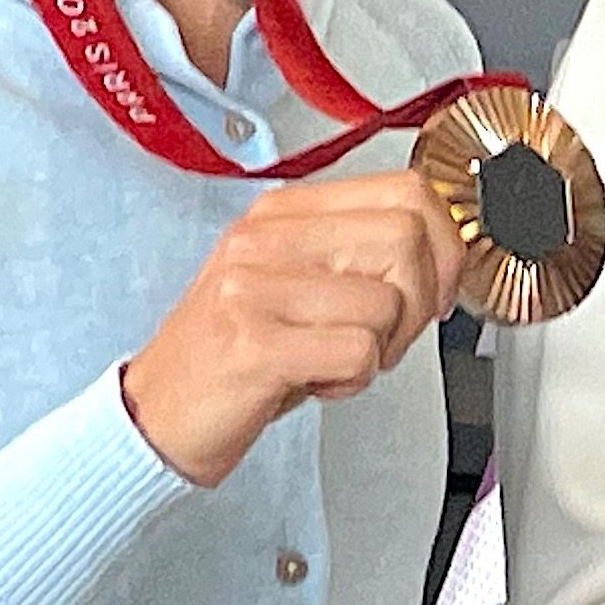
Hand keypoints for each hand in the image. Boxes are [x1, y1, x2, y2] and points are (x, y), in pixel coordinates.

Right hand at [120, 170, 464, 487]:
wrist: (156, 414)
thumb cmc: (234, 353)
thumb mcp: (296, 284)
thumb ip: (360, 255)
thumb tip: (447, 253)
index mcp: (283, 212)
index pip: (405, 190)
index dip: (445, 243)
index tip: (438, 287)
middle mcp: (266, 238)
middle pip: (407, 237)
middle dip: (422, 300)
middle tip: (388, 336)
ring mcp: (255, 287)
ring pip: (388, 302)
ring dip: (381, 350)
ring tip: (332, 361)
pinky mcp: (255, 343)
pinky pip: (358, 351)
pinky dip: (354, 380)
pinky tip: (315, 382)